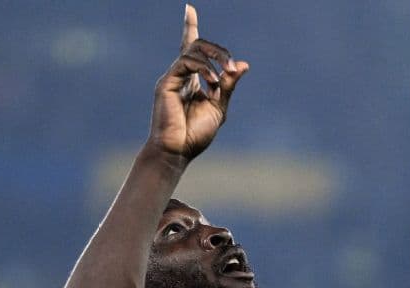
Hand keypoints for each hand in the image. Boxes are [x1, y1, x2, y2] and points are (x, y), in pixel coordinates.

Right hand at [148, 4, 249, 159]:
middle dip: (218, 50)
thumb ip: (229, 86)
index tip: (189, 8)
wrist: (178, 152)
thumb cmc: (196, 134)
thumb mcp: (219, 108)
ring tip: (223, 77)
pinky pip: (186, 62)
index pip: (191, 48)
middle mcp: (181, 75)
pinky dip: (203, 68)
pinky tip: (212, 81)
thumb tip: (243, 65)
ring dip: (214, 58)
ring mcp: (172, 78)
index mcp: (193, 80)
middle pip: (198, 45)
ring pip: (193, 49)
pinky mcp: (166, 83)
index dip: (190, 27)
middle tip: (230, 66)